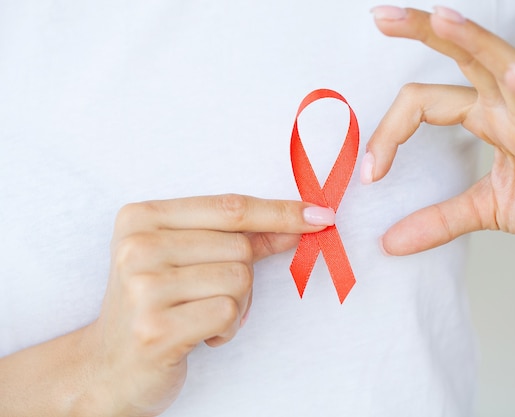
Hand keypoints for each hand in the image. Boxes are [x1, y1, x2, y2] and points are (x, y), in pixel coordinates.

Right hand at [75, 194, 333, 415]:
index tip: (320, 215)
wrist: (109, 367)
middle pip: (239, 246)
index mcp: (141, 217)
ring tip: (199, 315)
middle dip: (243, 276)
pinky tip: (199, 336)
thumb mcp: (187, 259)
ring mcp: (143, 287)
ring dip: (236, 305)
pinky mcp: (155, 327)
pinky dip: (227, 328)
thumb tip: (300, 221)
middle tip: (209, 295)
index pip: (229, 208)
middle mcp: (137, 245)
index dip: (280, 211)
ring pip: (239, 279)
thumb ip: (238, 238)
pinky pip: (229, 313)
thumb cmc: (156, 305)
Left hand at [364, 6, 514, 254]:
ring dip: (474, 41)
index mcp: (489, 118)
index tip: (371, 172)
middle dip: (425, 31)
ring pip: (507, 68)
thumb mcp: (485, 210)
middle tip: (381, 16)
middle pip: (466, 56)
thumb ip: (438, 220)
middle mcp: (511, 109)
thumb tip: (390, 243)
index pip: (427, 103)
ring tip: (440, 17)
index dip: (391, 133)